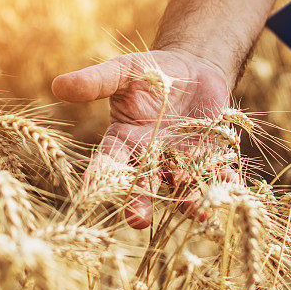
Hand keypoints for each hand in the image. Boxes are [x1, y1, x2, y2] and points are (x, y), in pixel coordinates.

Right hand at [52, 49, 234, 227]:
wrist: (194, 69)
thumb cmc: (151, 72)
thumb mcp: (124, 71)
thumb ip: (96, 81)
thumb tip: (57, 84)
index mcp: (124, 142)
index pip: (107, 163)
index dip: (98, 177)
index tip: (88, 194)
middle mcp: (151, 160)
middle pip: (144, 185)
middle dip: (141, 203)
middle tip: (138, 220)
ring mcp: (183, 163)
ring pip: (183, 187)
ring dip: (189, 199)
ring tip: (196, 210)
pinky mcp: (212, 159)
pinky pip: (219, 176)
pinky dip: (226, 184)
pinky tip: (233, 190)